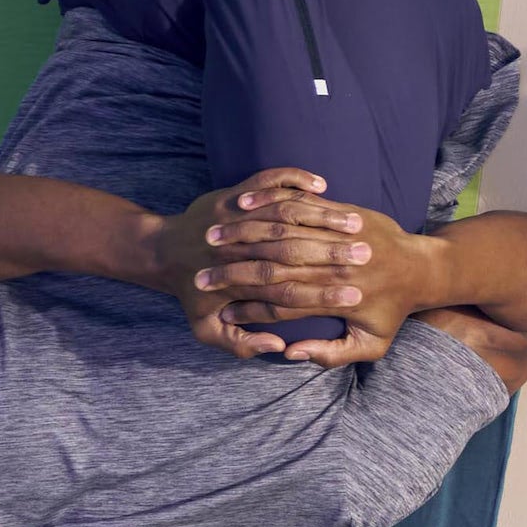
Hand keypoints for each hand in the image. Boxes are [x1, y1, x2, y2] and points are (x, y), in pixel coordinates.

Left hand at [153, 169, 375, 361]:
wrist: (159, 253)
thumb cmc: (191, 293)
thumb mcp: (205, 330)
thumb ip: (239, 346)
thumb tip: (278, 348)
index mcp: (240, 286)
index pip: (290, 294)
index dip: (325, 296)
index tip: (355, 297)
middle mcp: (241, 251)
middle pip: (296, 251)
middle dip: (334, 254)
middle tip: (366, 254)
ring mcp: (236, 219)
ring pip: (286, 214)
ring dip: (323, 216)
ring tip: (354, 222)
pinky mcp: (233, 195)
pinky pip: (268, 180)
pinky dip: (292, 178)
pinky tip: (320, 183)